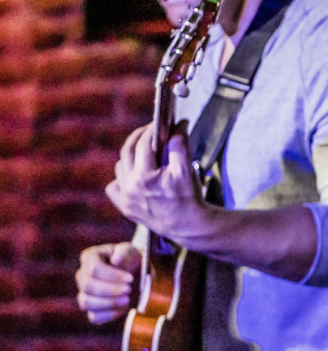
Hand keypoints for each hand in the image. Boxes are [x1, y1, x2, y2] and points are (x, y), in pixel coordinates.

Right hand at [75, 242, 140, 323]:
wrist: (135, 274)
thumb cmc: (130, 260)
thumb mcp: (131, 252)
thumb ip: (124, 253)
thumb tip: (116, 260)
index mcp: (89, 257)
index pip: (94, 269)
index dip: (112, 276)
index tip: (130, 279)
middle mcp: (82, 275)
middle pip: (88, 286)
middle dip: (110, 290)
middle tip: (129, 290)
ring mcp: (84, 293)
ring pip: (86, 302)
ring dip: (109, 303)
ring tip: (127, 300)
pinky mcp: (92, 308)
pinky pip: (94, 316)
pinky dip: (109, 315)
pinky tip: (123, 309)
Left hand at [105, 123, 209, 246]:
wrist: (188, 226)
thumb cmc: (189, 198)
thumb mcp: (187, 170)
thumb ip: (180, 145)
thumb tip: (179, 124)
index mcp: (145, 177)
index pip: (143, 144)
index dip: (151, 130)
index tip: (159, 124)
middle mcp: (130, 187)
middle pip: (127, 152)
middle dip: (138, 137)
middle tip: (150, 131)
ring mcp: (125, 199)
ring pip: (120, 167)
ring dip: (131, 156)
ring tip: (146, 152)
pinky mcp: (125, 208)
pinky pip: (114, 187)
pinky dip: (122, 178)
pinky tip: (135, 176)